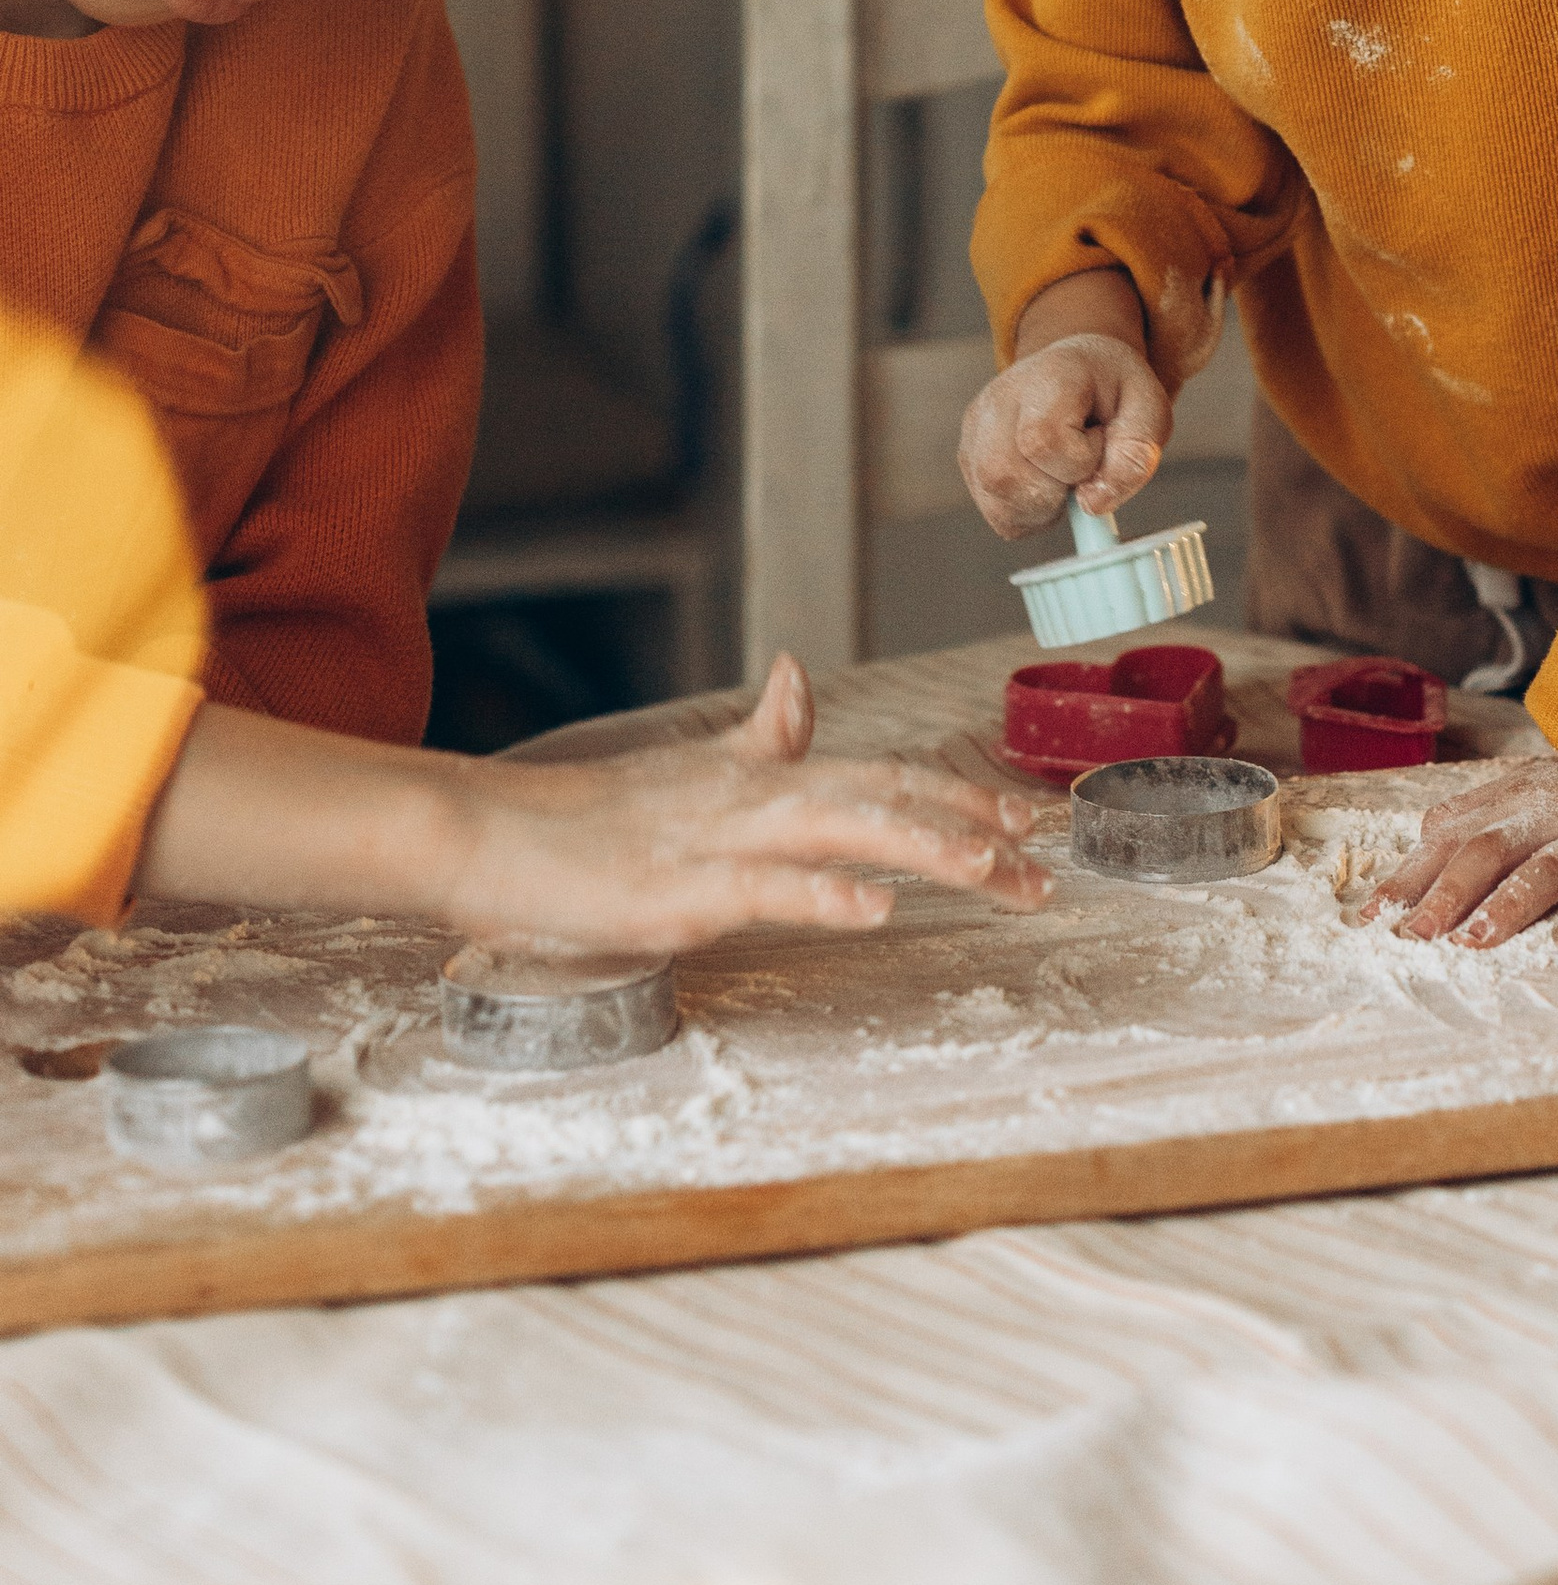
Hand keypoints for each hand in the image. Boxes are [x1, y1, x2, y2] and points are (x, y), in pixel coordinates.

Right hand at [444, 657, 1053, 949]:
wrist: (485, 833)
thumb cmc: (588, 820)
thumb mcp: (689, 775)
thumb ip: (758, 738)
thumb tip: (802, 679)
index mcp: (761, 776)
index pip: (882, 774)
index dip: (958, 793)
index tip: (1026, 820)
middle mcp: (754, 797)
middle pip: (886, 796)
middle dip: (972, 828)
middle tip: (1044, 862)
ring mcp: (719, 842)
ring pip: (845, 828)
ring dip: (928, 847)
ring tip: (996, 870)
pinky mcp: (679, 892)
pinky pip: (766, 888)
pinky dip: (825, 890)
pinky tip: (877, 905)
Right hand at [960, 325, 1170, 537]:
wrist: (1082, 370)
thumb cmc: (1116, 392)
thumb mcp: (1149, 411)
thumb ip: (1134, 455)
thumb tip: (1092, 504)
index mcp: (1049, 375)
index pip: (1041, 441)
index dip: (1081, 460)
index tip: (1099, 439)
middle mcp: (999, 397)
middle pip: (1004, 475)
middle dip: (1056, 490)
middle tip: (1083, 461)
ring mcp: (976, 427)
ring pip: (996, 500)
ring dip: (1042, 506)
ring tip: (1066, 472)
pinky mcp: (969, 454)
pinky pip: (997, 513)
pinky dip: (1029, 513)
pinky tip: (1048, 482)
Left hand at [1364, 759, 1557, 953]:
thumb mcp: (1530, 789)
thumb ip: (1478, 813)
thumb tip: (1421, 837)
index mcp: (1516, 797)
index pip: (1450, 836)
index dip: (1410, 876)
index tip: (1371, 918)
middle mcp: (1549, 812)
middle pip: (1487, 850)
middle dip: (1445, 893)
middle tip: (1412, 936)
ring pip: (1547, 868)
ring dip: (1508, 904)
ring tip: (1474, 939)